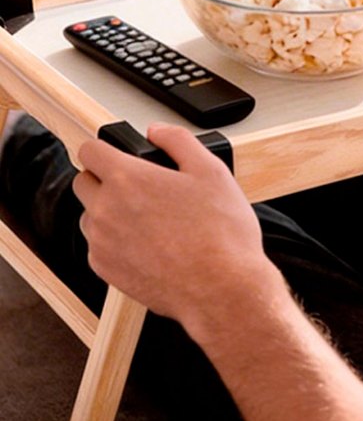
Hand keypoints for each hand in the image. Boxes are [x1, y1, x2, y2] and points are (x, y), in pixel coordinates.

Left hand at [73, 123, 282, 341]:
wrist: (221, 289)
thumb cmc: (220, 234)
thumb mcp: (211, 171)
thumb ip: (178, 141)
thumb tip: (157, 131)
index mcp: (127, 178)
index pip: (89, 150)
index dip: (104, 148)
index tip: (117, 155)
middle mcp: (105, 209)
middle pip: (83, 182)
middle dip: (104, 179)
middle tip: (138, 188)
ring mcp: (101, 242)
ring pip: (89, 216)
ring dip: (108, 212)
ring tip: (148, 221)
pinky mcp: (105, 270)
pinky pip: (98, 247)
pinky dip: (115, 243)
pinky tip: (148, 245)